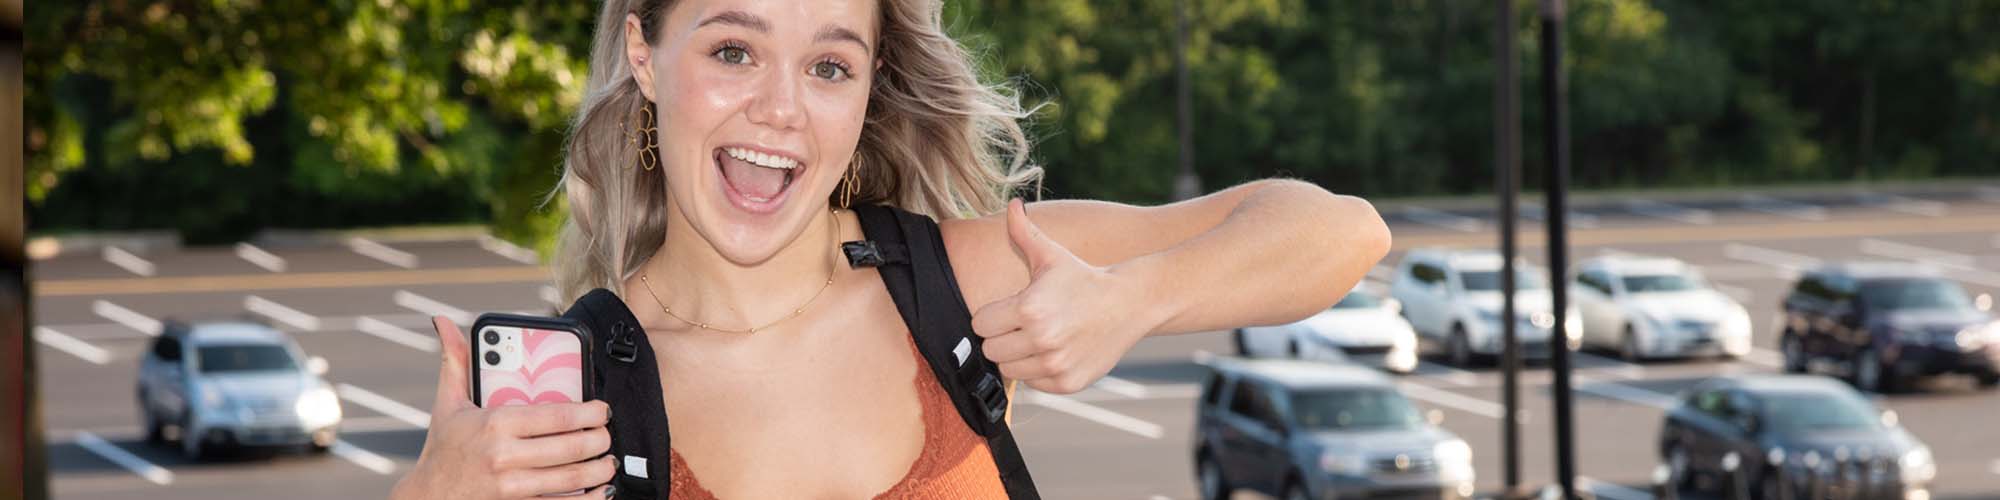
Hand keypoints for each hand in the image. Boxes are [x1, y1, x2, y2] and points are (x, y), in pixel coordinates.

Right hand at [390, 316, 616, 499]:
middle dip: (599, 440)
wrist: (428, 497)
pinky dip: (588, 499)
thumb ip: (454, 360)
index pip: (558, 416)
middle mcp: (504, 456)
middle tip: (607, 434)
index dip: (590, 413)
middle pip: (571, 447)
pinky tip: (600, 490)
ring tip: (608, 460)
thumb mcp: (447, 403)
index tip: (602, 409)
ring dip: (600, 469)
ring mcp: (510, 487)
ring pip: (572, 478)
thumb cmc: (443, 448)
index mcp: (495, 424)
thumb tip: (442, 321)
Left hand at [971, 199, 1154, 393]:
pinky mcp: (1066, 383)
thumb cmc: (1083, 278)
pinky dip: (1038, 371)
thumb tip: (1012, 204)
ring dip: (1017, 356)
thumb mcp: (1052, 255)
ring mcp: (1054, 364)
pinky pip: (1032, 383)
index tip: (1009, 309)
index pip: (980, 323)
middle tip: (1022, 325)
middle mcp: (1041, 339)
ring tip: (1037, 338)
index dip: (991, 315)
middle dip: (1001, 336)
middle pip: (990, 350)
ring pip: (1008, 369)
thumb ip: (1023, 232)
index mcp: (1029, 308)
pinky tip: (1054, 352)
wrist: (1129, 303)